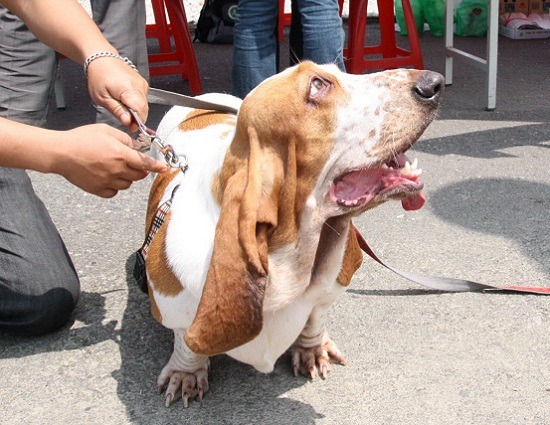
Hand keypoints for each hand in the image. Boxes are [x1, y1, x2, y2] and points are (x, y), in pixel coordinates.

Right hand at [53, 124, 167, 197]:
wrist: (61, 153)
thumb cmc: (82, 139)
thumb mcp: (107, 131)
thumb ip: (124, 139)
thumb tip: (134, 148)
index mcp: (121, 154)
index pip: (145, 163)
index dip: (156, 166)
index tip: (163, 168)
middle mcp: (116, 170)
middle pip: (139, 176)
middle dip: (140, 170)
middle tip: (134, 164)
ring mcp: (107, 181)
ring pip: (127, 184)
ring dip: (127, 178)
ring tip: (115, 168)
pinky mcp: (98, 189)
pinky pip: (114, 192)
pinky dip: (115, 186)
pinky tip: (108, 177)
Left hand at [86, 56, 148, 132]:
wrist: (102, 59)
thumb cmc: (99, 77)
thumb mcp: (102, 98)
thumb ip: (117, 110)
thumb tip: (128, 122)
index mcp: (128, 88)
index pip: (140, 110)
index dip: (137, 122)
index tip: (130, 128)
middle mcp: (139, 85)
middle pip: (144, 109)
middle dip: (137, 119)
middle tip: (126, 122)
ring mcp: (142, 84)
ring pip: (144, 105)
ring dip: (136, 112)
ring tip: (123, 111)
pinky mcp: (143, 84)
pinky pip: (143, 99)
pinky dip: (136, 105)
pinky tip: (126, 103)